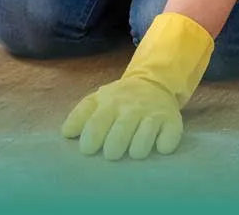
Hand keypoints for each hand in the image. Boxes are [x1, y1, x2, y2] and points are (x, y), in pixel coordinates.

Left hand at [60, 12, 213, 160]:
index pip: (96, 123)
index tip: (87, 151)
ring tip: (133, 153)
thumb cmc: (119, 99)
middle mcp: (131, 108)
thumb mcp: (97, 99)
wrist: (153, 83)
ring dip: (138, 149)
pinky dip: (164, 144)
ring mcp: (153, 114)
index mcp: (110, 103)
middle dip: (114, 148)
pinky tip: (160, 147)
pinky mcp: (172, 121)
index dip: (90, 139)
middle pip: (120, 132)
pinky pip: (169, 136)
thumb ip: (80, 115)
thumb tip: (66, 134)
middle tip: (111, 155)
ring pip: (145, 135)